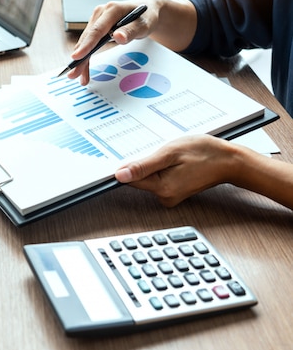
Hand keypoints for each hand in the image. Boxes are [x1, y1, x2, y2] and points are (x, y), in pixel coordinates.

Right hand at [68, 0, 162, 84]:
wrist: (145, 9)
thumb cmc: (146, 16)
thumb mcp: (144, 24)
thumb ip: (131, 31)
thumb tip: (117, 37)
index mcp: (112, 10)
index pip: (97, 30)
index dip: (86, 45)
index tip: (77, 57)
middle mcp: (101, 13)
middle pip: (88, 38)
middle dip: (80, 58)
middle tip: (73, 74)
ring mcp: (97, 19)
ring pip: (85, 42)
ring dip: (82, 60)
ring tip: (78, 77)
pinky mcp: (96, 26)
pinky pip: (89, 43)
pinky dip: (86, 57)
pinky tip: (84, 70)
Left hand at [114, 135, 239, 206]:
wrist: (229, 161)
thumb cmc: (204, 153)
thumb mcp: (170, 153)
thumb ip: (143, 166)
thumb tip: (120, 176)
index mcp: (162, 188)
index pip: (129, 180)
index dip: (128, 165)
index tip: (134, 154)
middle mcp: (164, 197)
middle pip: (139, 179)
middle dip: (145, 163)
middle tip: (161, 152)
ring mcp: (170, 196)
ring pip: (149, 177)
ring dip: (155, 164)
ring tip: (172, 155)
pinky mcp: (174, 192)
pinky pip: (159, 178)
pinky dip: (163, 168)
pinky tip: (175, 161)